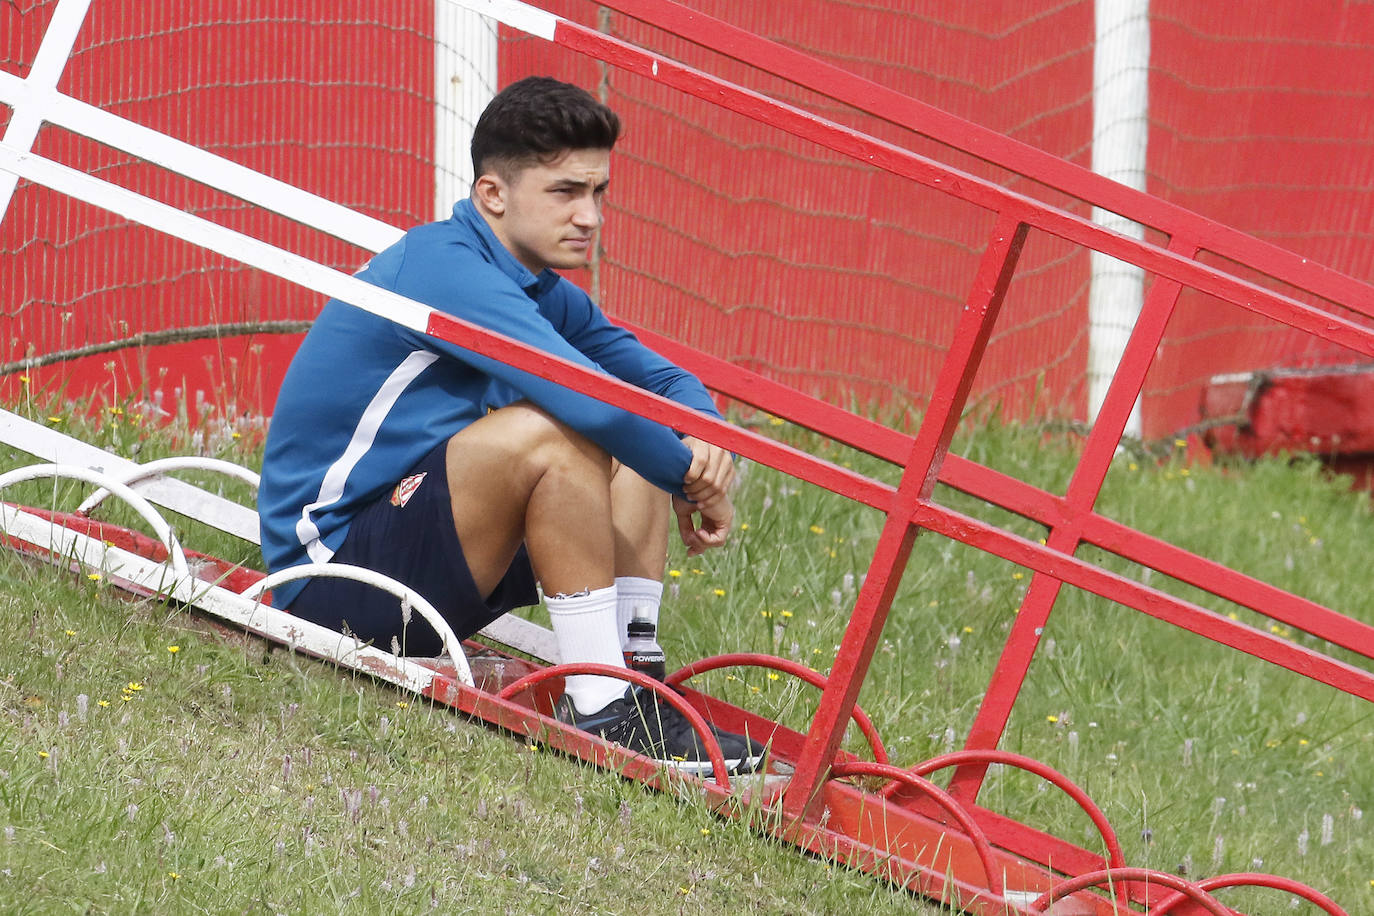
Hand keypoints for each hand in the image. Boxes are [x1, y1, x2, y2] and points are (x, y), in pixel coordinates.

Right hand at [675, 437, 735, 555]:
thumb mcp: (683, 513)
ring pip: (717, 541)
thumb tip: (689, 545)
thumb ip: (686, 528)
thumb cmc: (684, 492)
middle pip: (712, 540)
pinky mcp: (726, 518)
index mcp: (709, 512)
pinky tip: (698, 532)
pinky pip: (719, 539)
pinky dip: (707, 540)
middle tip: (690, 551)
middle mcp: (718, 515)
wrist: (688, 482)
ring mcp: (724, 517)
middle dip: (700, 547)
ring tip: (693, 535)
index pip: (708, 534)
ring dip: (702, 543)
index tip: (689, 552)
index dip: (698, 545)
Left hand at [679, 436, 734, 505]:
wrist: (700, 448)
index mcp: (705, 441)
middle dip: (695, 488)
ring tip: (690, 496)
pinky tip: (700, 503)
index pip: (701, 460)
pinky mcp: (732, 471)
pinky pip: (723, 491)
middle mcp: (719, 449)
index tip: (683, 480)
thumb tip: (663, 464)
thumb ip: (674, 455)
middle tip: (685, 491)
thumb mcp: (679, 448)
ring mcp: (728, 461)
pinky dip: (711, 500)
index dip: (691, 474)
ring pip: (717, 486)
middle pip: (709, 477)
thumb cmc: (684, 450)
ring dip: (702, 496)